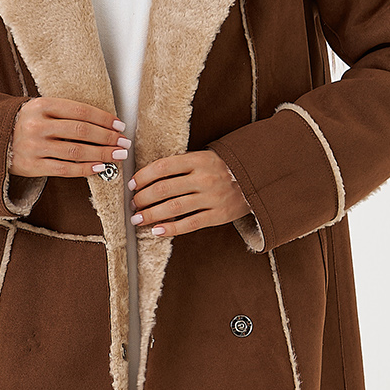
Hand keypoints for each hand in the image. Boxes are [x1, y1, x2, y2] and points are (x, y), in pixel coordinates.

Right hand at [10, 98, 129, 178]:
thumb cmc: (23, 123)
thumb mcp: (39, 109)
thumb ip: (64, 113)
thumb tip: (102, 124)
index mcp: (41, 105)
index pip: (80, 111)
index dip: (103, 119)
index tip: (120, 125)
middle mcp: (37, 125)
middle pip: (81, 132)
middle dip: (107, 138)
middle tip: (124, 143)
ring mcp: (34, 147)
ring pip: (76, 151)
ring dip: (101, 154)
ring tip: (118, 156)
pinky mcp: (32, 166)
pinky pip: (65, 169)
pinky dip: (85, 169)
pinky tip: (100, 168)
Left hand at [129, 151, 249, 236]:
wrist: (257, 178)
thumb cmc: (224, 168)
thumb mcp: (204, 157)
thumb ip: (181, 165)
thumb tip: (149, 177)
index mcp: (198, 160)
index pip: (162, 167)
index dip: (143, 177)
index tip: (132, 185)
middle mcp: (204, 178)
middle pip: (163, 190)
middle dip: (142, 199)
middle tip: (133, 204)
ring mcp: (211, 198)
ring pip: (173, 208)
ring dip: (151, 215)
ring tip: (138, 219)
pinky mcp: (218, 215)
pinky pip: (189, 224)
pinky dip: (171, 229)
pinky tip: (157, 231)